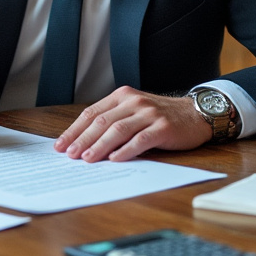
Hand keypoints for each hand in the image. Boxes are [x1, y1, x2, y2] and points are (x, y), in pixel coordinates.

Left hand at [54, 86, 211, 161]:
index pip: (92, 113)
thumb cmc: (160, 117)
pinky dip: (126, 150)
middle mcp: (133, 102)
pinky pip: (140, 139)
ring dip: (99, 146)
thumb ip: (113, 121)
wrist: (195, 114)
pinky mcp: (163, 127)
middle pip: (102, 122)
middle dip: (82, 139)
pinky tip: (114, 159)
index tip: (60, 145)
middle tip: (69, 154)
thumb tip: (84, 143)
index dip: (74, 130)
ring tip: (87, 159)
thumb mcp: (134, 111)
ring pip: (118, 130)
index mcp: (121, 96)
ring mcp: (149, 114)